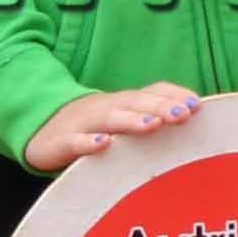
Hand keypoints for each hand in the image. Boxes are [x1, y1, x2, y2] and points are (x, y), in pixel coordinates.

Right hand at [22, 83, 200, 170]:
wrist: (39, 128)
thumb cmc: (92, 127)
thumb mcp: (122, 120)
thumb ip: (151, 118)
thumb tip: (192, 121)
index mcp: (124, 103)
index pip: (152, 92)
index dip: (173, 96)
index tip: (198, 106)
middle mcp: (107, 108)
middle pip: (136, 103)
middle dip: (161, 107)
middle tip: (184, 114)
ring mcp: (84, 123)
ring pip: (109, 119)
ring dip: (131, 121)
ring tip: (153, 124)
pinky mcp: (62, 141)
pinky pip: (75, 142)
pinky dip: (88, 143)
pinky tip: (103, 144)